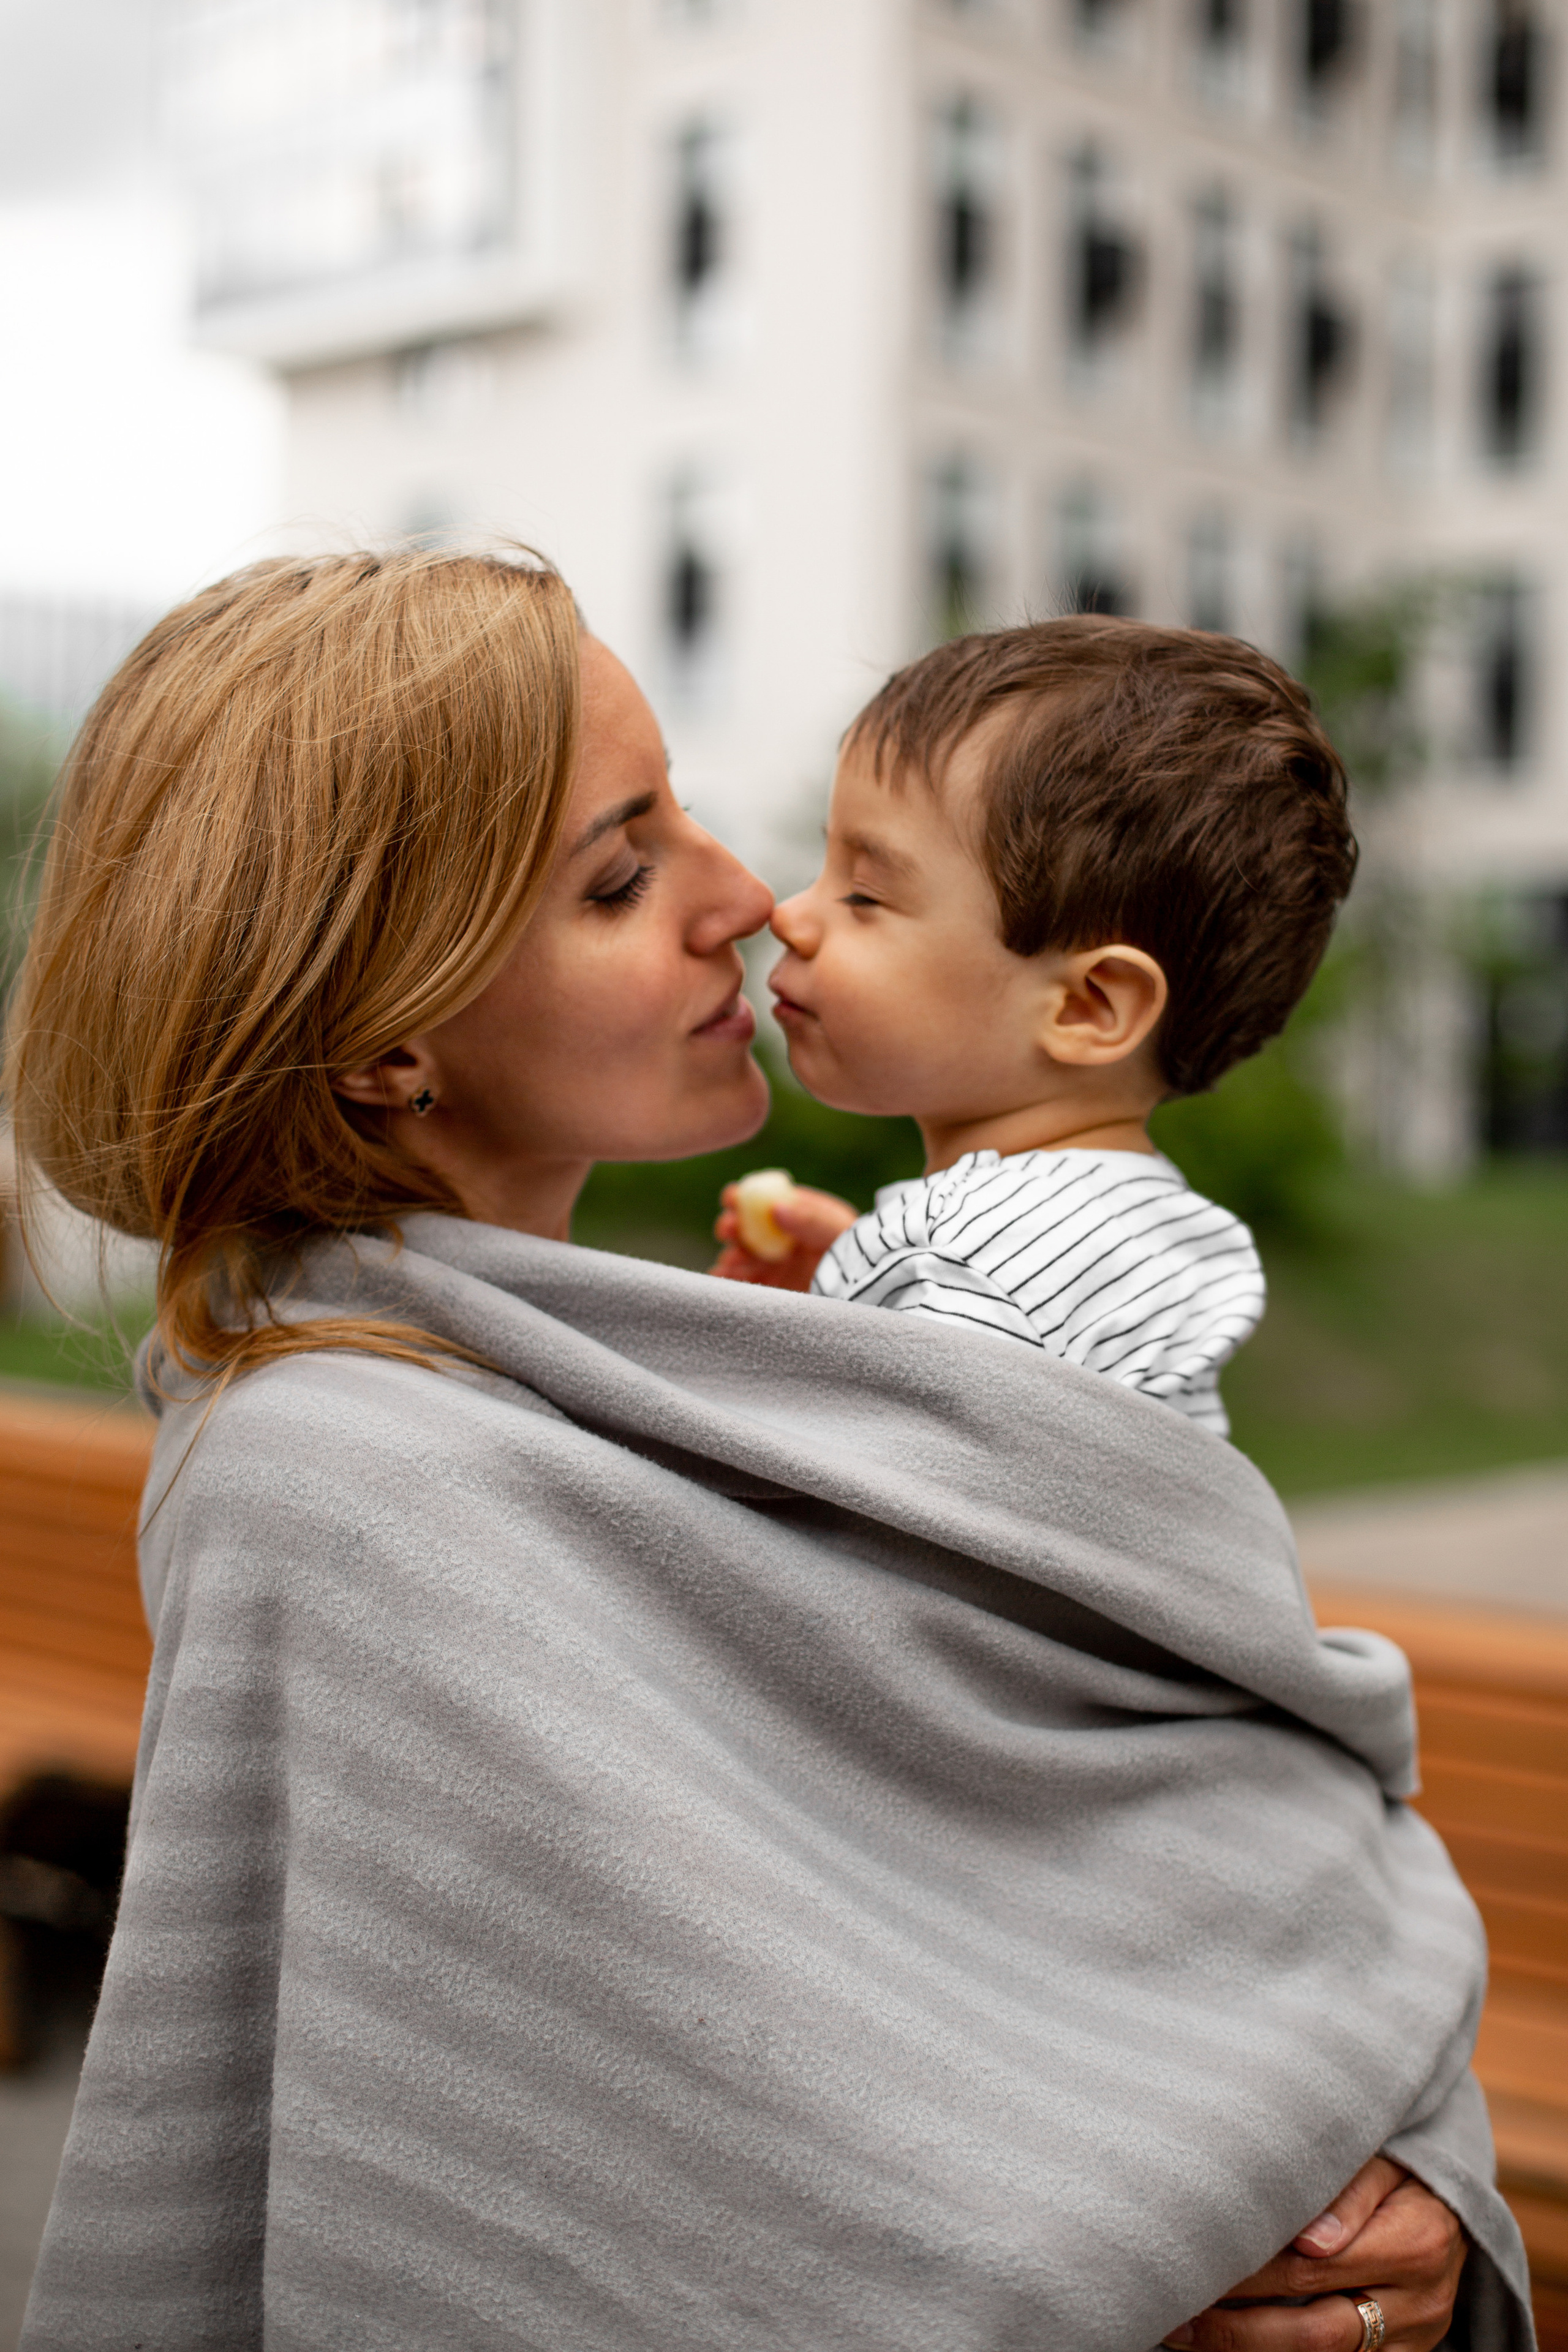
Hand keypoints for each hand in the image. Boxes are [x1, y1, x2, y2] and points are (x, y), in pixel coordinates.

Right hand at [709, 1184, 859, 1291]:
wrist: (865, 1294)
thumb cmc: (856, 1256)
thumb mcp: (838, 1233)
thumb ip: (810, 1219)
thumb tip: (776, 1208)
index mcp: (794, 1214)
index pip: (760, 1199)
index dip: (741, 1196)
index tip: (731, 1198)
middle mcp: (778, 1237)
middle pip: (743, 1227)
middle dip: (730, 1227)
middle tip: (729, 1231)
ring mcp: (771, 1264)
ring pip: (737, 1255)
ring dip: (730, 1256)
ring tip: (733, 1263)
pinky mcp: (768, 1289)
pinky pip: (740, 1282)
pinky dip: (728, 1280)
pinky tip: (726, 1279)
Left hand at [1162, 2160, 1465, 2351]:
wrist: (1455, 2205)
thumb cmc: (1402, 2168)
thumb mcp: (1384, 2158)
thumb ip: (1346, 2190)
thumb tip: (1306, 2239)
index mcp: (1415, 2244)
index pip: (1314, 2269)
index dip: (1250, 2272)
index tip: (1196, 2262)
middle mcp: (1419, 2303)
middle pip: (1316, 2332)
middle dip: (1239, 2329)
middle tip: (1176, 2315)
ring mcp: (1413, 2339)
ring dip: (1250, 2350)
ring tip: (1188, 2332)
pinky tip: (1231, 2343)